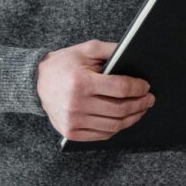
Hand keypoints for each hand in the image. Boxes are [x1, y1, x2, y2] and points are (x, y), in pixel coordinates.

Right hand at [36, 40, 153, 142]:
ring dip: (133, 118)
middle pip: (120, 109)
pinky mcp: (71, 132)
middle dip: (140, 104)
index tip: (146, 86)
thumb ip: (111, 50)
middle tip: (149, 99)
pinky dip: (117, 128)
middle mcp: (76, 104)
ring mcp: (73, 121)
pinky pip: (102, 135)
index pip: (120, 88)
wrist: (36, 82)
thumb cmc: (64, 64)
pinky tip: (124, 119)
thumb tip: (136, 54)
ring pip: (114, 125)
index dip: (138, 88)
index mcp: (81, 82)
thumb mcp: (87, 49)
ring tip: (140, 109)